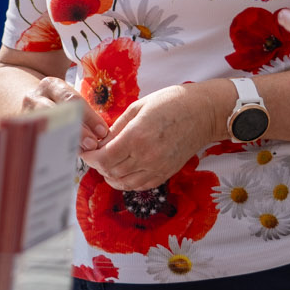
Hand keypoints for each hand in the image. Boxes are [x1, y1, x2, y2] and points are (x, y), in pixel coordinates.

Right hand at [17, 75, 110, 152]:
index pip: (71, 99)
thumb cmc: (56, 103)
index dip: (89, 116)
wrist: (28, 103)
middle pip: (56, 114)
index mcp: (50, 85)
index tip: (103, 132)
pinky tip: (64, 157)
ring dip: (65, 141)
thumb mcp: (66, 98)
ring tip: (81, 152)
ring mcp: (24, 115)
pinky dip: (52, 150)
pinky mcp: (21, 130)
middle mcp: (34, 97)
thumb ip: (83, 111)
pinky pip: (37, 142)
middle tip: (93, 144)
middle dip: (77, 130)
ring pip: (45, 128)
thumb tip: (102, 134)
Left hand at [80, 82, 225, 191]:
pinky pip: (139, 186)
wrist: (204, 113)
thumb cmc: (171, 103)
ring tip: (108, 162)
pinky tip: (123, 171)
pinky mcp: (166, 174)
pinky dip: (126, 182)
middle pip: (110, 172)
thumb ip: (117, 127)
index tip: (86, 151)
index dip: (90, 158)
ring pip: (123, 183)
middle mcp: (146, 157)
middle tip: (95, 154)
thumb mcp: (138, 107)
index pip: (103, 159)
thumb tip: (100, 142)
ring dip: (110, 175)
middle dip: (98, 165)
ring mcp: (157, 168)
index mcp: (137, 137)